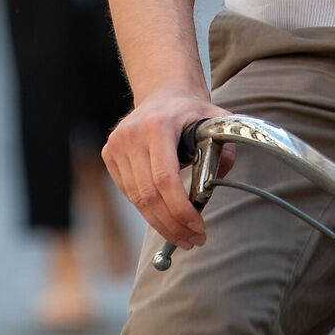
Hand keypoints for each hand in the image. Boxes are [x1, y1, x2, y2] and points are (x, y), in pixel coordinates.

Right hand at [103, 87, 232, 248]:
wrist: (162, 93)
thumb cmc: (191, 112)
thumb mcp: (217, 122)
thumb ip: (225, 150)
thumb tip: (216, 183)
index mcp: (157, 125)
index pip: (165, 178)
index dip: (181, 209)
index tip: (198, 227)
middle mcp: (131, 135)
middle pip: (149, 194)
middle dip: (173, 224)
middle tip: (193, 241)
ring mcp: (116, 144)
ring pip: (137, 198)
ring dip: (161, 224)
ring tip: (183, 237)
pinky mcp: (109, 154)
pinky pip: (130, 193)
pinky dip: (149, 210)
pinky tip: (166, 218)